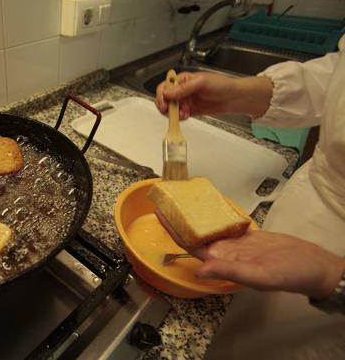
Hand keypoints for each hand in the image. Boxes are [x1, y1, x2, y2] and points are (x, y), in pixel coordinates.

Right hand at [154, 72, 272, 118]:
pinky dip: (179, 118)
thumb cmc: (221, 85)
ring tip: (184, 114)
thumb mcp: (201, 83)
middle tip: (171, 112)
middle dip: (166, 106)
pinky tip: (186, 116)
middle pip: (164, 99)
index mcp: (182, 80)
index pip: (164, 86)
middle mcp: (181, 90)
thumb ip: (183, 88)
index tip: (165, 104)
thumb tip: (167, 93)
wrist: (234, 97)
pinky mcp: (189, 110)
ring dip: (173, 113)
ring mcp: (185, 101)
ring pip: (170, 109)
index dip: (161, 95)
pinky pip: (178, 115)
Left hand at [155, 210, 344, 298]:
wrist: (314, 266)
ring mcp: (235, 243)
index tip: (159, 214)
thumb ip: (228, 271)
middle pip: (194, 233)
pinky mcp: (246, 236)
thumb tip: (198, 270)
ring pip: (208, 227)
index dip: (173, 230)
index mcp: (223, 262)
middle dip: (179, 218)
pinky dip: (214, 213)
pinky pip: (225, 223)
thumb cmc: (290, 274)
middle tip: (166, 198)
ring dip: (194, 214)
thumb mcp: (259, 275)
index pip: (190, 245)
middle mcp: (224, 253)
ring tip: (181, 197)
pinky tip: (206, 203)